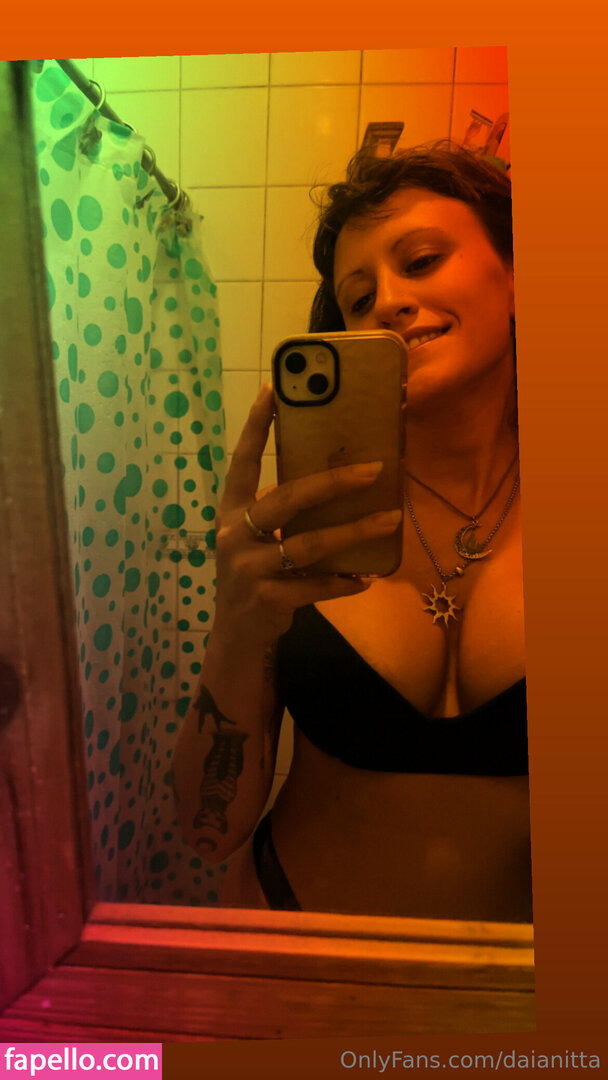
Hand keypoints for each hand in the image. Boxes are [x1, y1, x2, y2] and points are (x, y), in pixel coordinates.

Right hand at [213, 384, 401, 649]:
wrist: (235, 636)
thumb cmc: (254, 577)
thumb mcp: (255, 540)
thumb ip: (281, 514)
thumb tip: (337, 479)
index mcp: (232, 512)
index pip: (242, 462)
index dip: (256, 427)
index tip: (273, 390)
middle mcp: (236, 535)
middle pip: (288, 499)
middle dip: (333, 482)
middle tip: (374, 469)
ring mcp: (249, 569)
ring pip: (309, 544)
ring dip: (354, 532)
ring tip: (389, 520)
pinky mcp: (267, 599)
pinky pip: (316, 586)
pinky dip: (344, 582)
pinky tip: (365, 578)